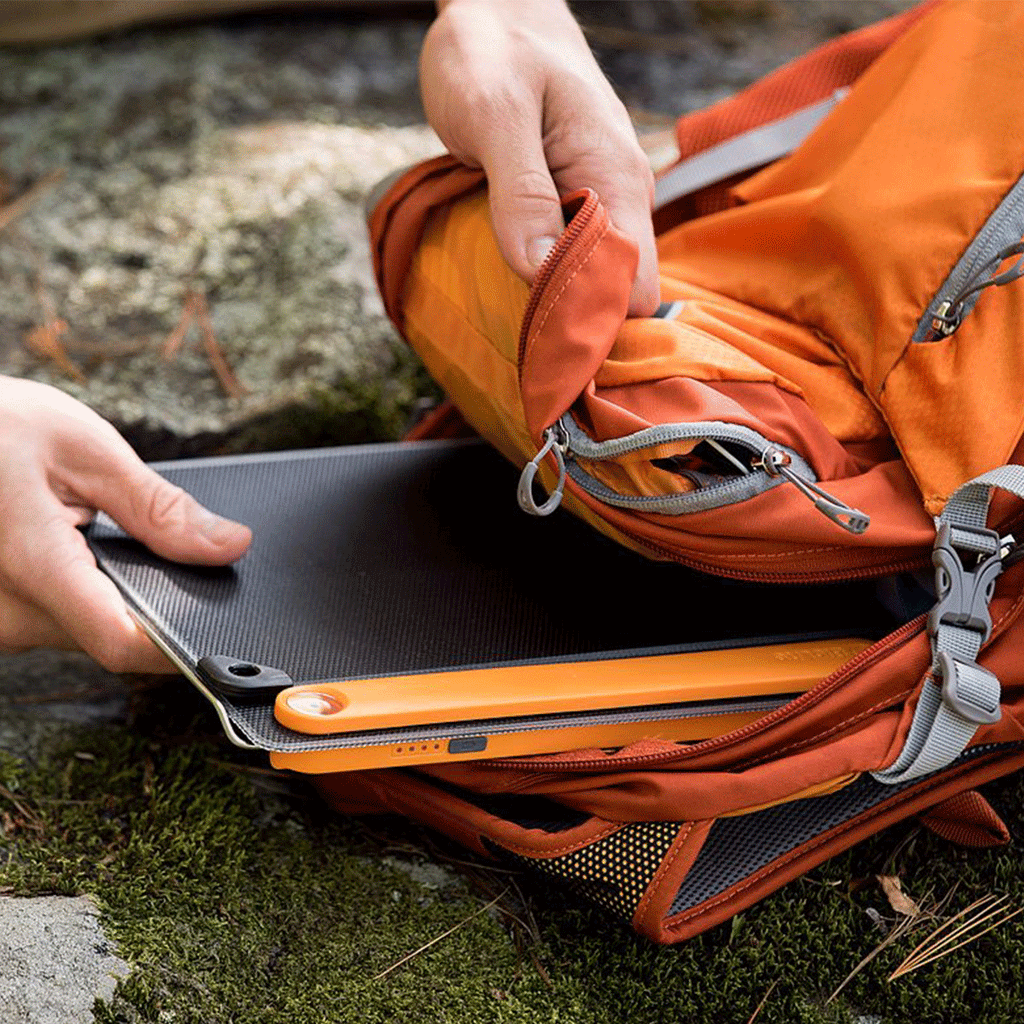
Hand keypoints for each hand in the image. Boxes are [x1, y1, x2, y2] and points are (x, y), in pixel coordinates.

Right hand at [0, 376, 250, 671]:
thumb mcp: (86, 450)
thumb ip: (161, 509)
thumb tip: (228, 545)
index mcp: (30, 566)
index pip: (121, 643)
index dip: (180, 647)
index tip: (222, 637)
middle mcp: (2, 610)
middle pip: (109, 637)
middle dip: (149, 604)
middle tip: (158, 550)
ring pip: (82, 631)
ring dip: (110, 596)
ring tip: (97, 534)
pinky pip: (55, 619)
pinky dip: (81, 592)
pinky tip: (77, 550)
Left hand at [421, 0, 659, 315]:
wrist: (498, 8)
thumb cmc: (493, 51)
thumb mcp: (496, 114)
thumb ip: (520, 193)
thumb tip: (539, 271)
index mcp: (616, 177)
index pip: (632, 285)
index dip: (592, 320)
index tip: (546, 344)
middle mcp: (623, 196)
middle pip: (621, 294)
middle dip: (577, 323)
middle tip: (527, 346)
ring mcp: (603, 201)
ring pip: (599, 281)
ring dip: (561, 305)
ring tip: (519, 322)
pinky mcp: (577, 203)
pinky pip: (577, 261)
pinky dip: (550, 281)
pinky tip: (519, 287)